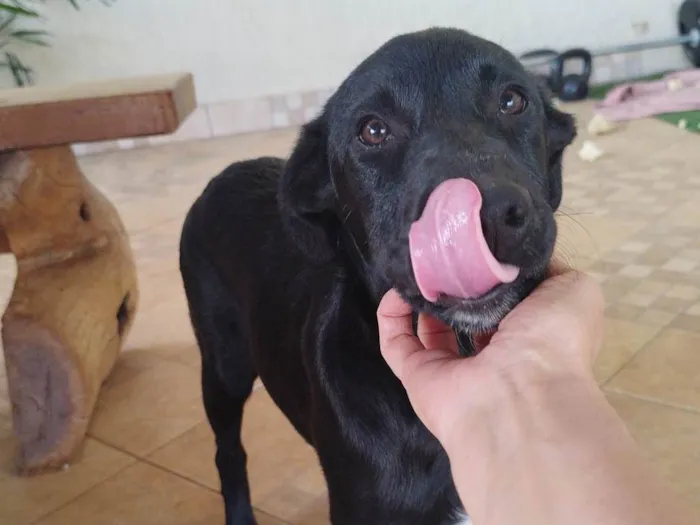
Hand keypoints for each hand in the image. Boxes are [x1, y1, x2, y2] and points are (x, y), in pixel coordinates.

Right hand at [376, 266, 604, 445]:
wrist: (521, 393)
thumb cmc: (553, 339)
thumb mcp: (574, 291)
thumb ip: (551, 270)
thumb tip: (521, 260)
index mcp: (528, 337)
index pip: (505, 304)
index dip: (491, 277)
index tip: (477, 249)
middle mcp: (490, 355)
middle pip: (464, 315)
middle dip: (454, 284)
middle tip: (443, 253)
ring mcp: (451, 369)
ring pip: (428, 329)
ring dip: (421, 297)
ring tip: (418, 265)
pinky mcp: (417, 376)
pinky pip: (396, 343)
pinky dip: (390, 315)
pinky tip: (395, 288)